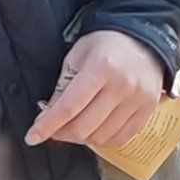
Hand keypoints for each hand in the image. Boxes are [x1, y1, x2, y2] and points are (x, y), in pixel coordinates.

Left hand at [25, 29, 164, 152]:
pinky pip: (118, 139)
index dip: (47, 126)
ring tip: (74, 124)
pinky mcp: (147, 110)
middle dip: (60, 132)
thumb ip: (62, 88)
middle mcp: (122, 85)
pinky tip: (93, 129)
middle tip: (53, 126)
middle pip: (82, 127)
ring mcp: (138, 99)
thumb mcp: (77, 57)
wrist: (144, 38)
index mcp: (102, 67)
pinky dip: (100, 140)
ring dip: (79, 138)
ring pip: (99, 137)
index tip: (32, 137)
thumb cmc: (106, 45)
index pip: (68, 107)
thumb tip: (46, 119)